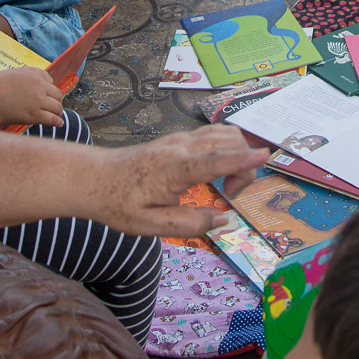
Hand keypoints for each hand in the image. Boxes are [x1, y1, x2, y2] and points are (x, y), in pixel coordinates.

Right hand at [0, 65, 65, 125]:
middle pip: (57, 93)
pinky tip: (58, 124)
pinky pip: (52, 119)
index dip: (47, 89)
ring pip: (57, 107)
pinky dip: (57, 122)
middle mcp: (38, 85)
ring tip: (56, 116)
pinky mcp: (35, 114)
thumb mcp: (11, 75)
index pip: (50, 80)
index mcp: (33, 73)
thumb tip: (31, 88)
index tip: (45, 95)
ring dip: (57, 112)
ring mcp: (38, 100)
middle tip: (53, 107)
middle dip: (55, 100)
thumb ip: (24, 79)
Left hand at [92, 126, 269, 237]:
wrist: (92, 178)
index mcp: (174, 168)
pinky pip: (213, 135)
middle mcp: (181, 147)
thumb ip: (189, 223)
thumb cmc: (117, 203)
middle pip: (229, 142)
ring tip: (224, 186)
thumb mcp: (150, 225)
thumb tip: (222, 219)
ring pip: (223, 133)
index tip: (265, 155)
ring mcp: (180, 139)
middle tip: (229, 195)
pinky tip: (218, 170)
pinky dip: (228, 148)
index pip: (216, 159)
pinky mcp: (178, 140)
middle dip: (244, 166)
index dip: (243, 159)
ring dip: (238, 155)